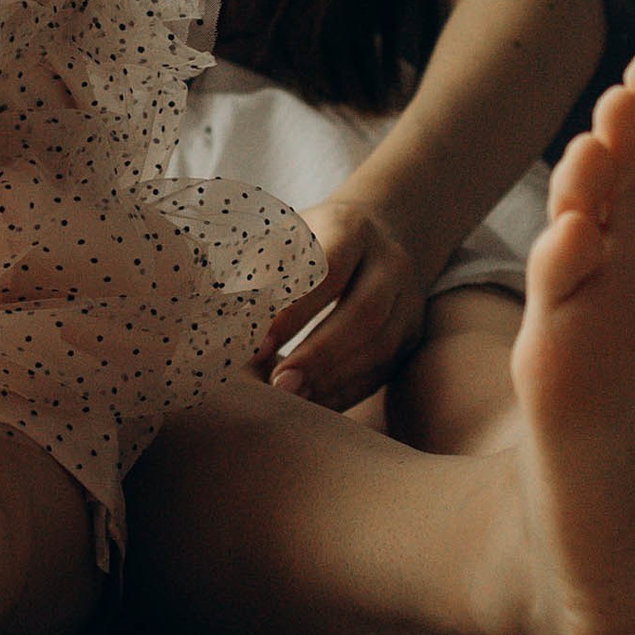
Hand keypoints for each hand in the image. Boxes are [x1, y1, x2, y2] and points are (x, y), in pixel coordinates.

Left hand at [259, 199, 428, 411]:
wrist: (376, 236)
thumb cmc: (309, 241)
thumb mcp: (283, 238)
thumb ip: (258, 272)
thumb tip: (223, 317)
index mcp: (352, 230)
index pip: (328, 272)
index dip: (294, 310)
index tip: (259, 343)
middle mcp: (390, 264)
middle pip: (365, 313)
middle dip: (320, 354)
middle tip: (279, 383)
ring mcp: (409, 302)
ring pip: (381, 347)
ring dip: (334, 378)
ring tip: (292, 399)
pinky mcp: (411, 336)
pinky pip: (383, 371)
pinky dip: (347, 391)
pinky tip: (314, 405)